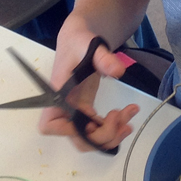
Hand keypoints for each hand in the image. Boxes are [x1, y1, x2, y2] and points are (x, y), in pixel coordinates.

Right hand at [38, 30, 139, 151]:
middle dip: (102, 135)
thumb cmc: (79, 42)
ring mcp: (76, 112)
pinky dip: (115, 127)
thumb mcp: (90, 45)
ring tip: (129, 115)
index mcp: (57, 95)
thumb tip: (117, 71)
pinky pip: (99, 129)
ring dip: (112, 134)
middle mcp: (64, 109)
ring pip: (90, 138)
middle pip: (77, 139)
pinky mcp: (87, 111)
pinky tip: (128, 113)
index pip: (50, 125)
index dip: (69, 131)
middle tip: (120, 117)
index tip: (93, 120)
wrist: (82, 41)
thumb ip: (103, 58)